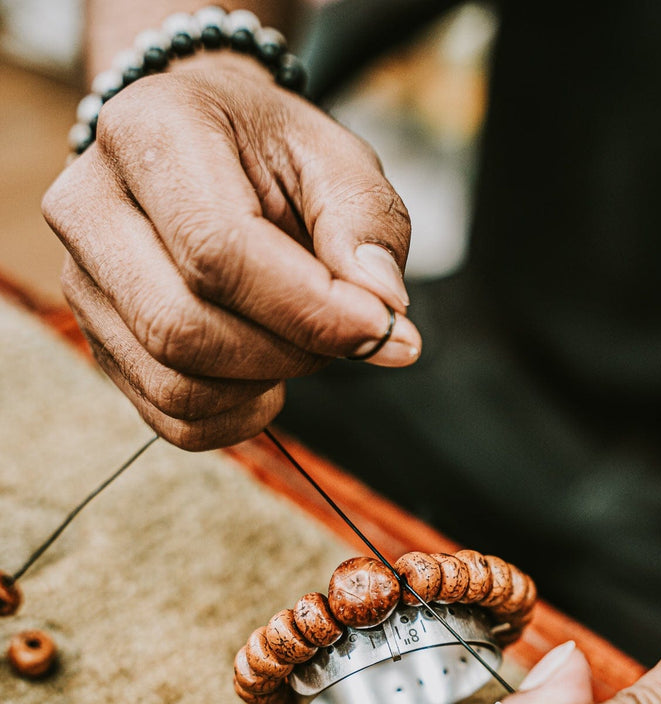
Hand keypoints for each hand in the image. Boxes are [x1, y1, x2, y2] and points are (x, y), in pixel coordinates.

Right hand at [42, 52, 420, 449]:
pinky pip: (171, 420)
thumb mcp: (337, 160)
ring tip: (302, 341)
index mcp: (149, 132)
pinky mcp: (99, 341)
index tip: (382, 327)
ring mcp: (83, 282)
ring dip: (263, 385)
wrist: (208, 151)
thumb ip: (367, 226)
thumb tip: (382, 309)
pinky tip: (266, 376)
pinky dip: (237, 417)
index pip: (216, 252)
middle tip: (344, 332)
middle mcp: (90, 206)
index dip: (308, 308)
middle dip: (287, 352)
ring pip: (175, 386)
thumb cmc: (271, 154)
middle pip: (181, 330)